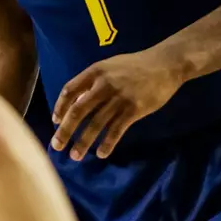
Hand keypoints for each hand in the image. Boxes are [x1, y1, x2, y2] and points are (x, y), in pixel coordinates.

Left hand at [51, 48, 186, 159]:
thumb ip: (92, 81)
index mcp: (95, 72)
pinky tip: (102, 154)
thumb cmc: (135, 65)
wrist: (165, 64)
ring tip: (75, 156)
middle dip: (65, 131)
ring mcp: (119, 98)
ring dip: (83, 142)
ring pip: (96, 124)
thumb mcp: (110, 66)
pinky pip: (116, 130)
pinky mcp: (134, 110)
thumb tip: (76, 100)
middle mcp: (104, 85)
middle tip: (57, 146)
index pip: (69, 90)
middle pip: (78, 111)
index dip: (60, 107)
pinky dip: (108, 144)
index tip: (56, 121)